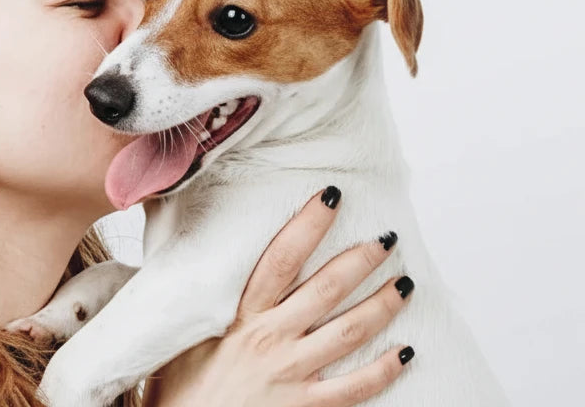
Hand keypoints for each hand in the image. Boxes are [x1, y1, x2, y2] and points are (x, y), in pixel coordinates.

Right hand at [143, 187, 413, 406]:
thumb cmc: (180, 390)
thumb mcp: (183, 336)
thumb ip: (203, 305)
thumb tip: (199, 263)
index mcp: (239, 317)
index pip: (279, 258)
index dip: (307, 225)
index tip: (330, 197)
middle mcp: (270, 339)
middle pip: (325, 290)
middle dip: (359, 261)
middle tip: (386, 240)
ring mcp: (291, 374)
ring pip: (348, 332)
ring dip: (381, 306)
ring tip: (405, 285)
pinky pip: (355, 388)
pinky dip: (384, 370)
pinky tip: (405, 352)